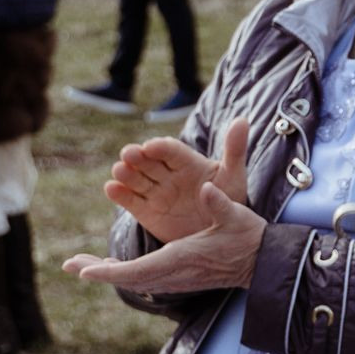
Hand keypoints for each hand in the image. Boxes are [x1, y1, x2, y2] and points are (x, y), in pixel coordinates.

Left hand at [64, 182, 264, 293]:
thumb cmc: (249, 237)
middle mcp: (175, 271)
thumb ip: (219, 204)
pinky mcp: (179, 276)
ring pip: (134, 279)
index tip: (86, 272)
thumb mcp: (236, 216)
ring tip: (80, 264)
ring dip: (107, 271)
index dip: (111, 273)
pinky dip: (123, 272)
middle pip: (129, 278)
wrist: (262, 262)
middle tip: (70, 265)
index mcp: (183, 257)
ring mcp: (176, 277)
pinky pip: (144, 278)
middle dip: (98, 272)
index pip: (140, 270)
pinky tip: (111, 266)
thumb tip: (206, 189)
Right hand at [107, 117, 249, 243]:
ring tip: (119, 170)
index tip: (152, 146)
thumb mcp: (234, 175)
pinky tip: (112, 188)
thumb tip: (243, 120)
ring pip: (136, 178)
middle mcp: (168, 174)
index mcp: (187, 162)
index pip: (171, 150)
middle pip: (148, 161)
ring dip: (126, 173)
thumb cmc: (229, 200)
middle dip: (137, 156)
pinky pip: (130, 200)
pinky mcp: (145, 211)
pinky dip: (119, 194)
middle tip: (129, 154)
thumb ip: (235, 149)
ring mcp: (155, 191)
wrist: (219, 234)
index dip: (161, 147)